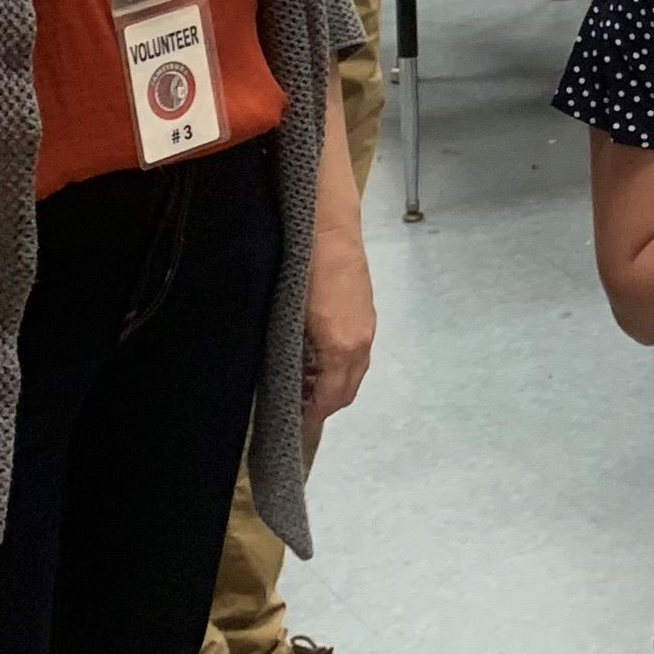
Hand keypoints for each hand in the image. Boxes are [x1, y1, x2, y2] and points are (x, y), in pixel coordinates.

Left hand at [300, 213, 374, 450]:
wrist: (329, 230)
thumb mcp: (290, 319)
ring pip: (355, 370)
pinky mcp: (366, 312)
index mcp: (342, 347)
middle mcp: (361, 342)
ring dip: (334, 383)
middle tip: (297, 406)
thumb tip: (286, 378)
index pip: (332, 397)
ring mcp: (368, 326)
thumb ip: (293, 354)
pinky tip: (317, 354)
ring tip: (305, 381)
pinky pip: (357, 351)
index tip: (294, 423)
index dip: (313, 415)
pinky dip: (340, 363)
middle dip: (326, 404)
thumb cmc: (302, 272)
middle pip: (348, 390)